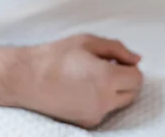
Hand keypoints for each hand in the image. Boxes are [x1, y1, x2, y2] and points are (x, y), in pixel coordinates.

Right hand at [14, 34, 143, 128]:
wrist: (27, 78)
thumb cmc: (55, 56)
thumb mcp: (87, 42)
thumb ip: (117, 49)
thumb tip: (136, 59)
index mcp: (107, 78)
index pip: (137, 78)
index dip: (129, 67)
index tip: (116, 61)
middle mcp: (104, 100)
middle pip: (131, 93)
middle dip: (124, 80)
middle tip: (106, 68)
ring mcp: (95, 114)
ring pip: (118, 103)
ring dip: (113, 91)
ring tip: (90, 77)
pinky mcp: (86, 123)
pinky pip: (103, 111)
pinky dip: (100, 100)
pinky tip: (82, 89)